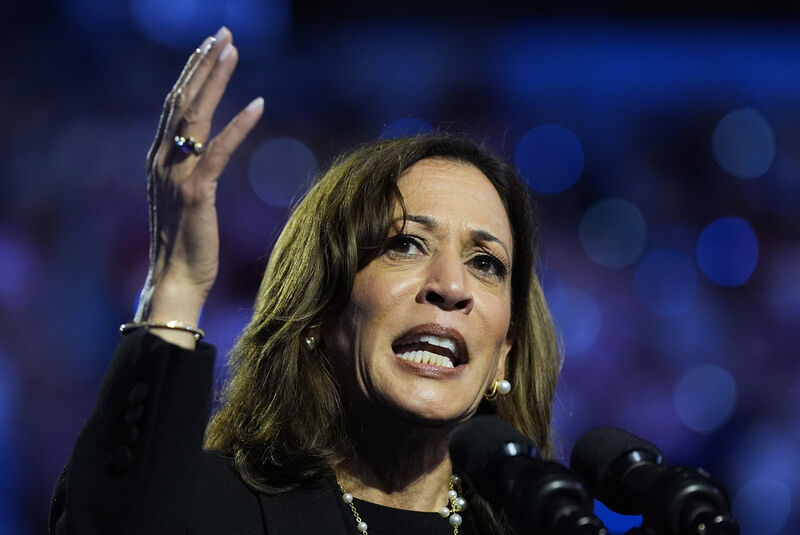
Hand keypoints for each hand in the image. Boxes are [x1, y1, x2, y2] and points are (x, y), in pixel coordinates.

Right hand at [135, 27, 262, 344]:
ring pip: (195, 116)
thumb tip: (203, 152)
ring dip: (215, 79)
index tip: (208, 47)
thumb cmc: (185, 243)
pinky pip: (218, 151)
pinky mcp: (196, 192)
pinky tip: (258, 103)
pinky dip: (238, 125)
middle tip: (221, 34)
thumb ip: (190, 170)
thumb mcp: (184, 199)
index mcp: (159, 160)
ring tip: (231, 49)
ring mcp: (176, 175)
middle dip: (202, 63)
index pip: (174, 106)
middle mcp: (162, 161)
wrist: (175, 280)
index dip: (191, 73)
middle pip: (182, 100)